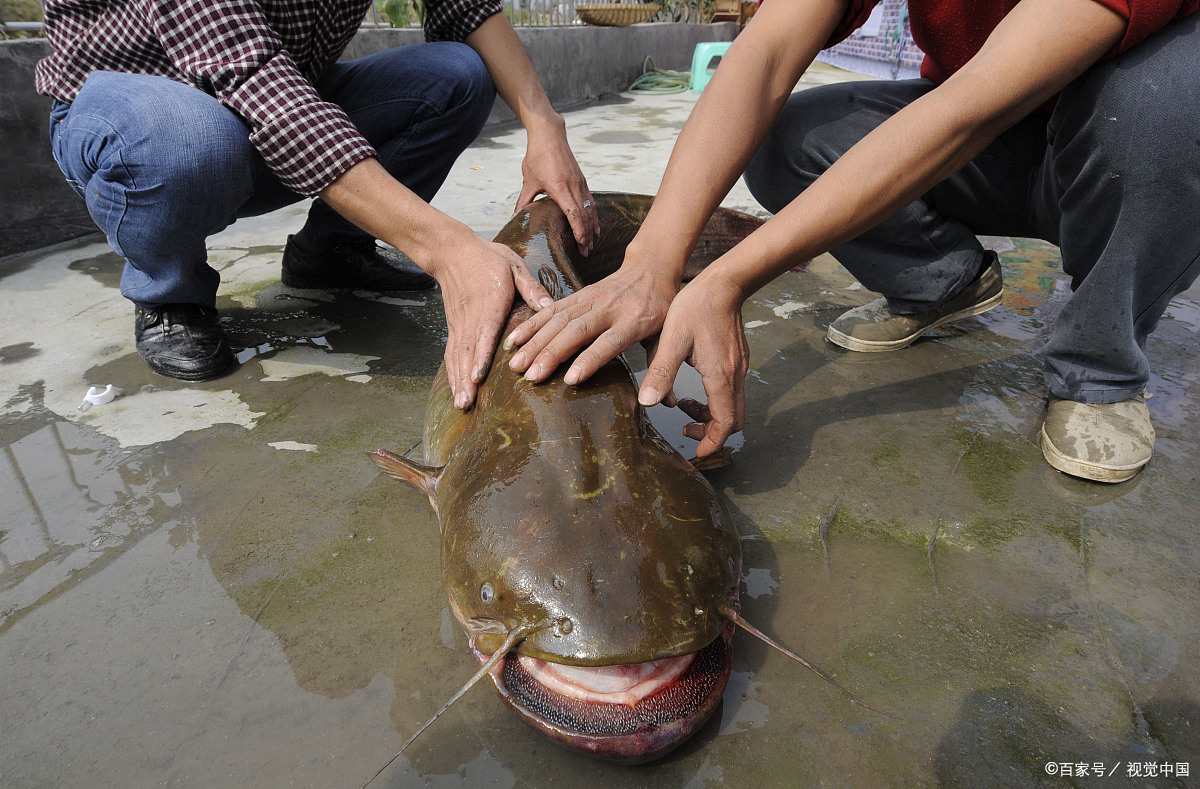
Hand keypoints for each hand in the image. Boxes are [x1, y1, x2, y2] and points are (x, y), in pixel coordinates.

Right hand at [429, 232, 553, 409]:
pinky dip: (452, 373)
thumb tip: (552, 306)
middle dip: (467, 379)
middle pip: (467, 352)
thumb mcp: (514, 266)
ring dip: (458, 381)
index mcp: (490, 302)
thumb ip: (532, 288)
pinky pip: (452, 353)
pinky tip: (456, 390)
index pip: (484, 332)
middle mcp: (472, 317)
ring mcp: (460, 324)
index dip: (481, 356)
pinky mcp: (454, 327)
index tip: (479, 376)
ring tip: (461, 404)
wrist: (453, 251)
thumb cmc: (488, 259)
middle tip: (468, 403)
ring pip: (457, 356)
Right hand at [504, 253, 678, 384]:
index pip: (608, 342)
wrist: (650, 269)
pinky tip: (514, 339)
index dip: (589, 360)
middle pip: (577, 331)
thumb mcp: (668, 335)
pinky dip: (531, 323)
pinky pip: (551, 308)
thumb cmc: (660, 309)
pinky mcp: (578, 294)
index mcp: (634, 321)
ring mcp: (591, 299)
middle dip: (551, 353)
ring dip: (535, 341)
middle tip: (531, 376)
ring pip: (559, 319)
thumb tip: (666, 402)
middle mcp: (609, 308)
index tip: (570, 379)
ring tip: (516, 364)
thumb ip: (663, 367)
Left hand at [516, 119, 599, 255]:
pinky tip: (595, 226)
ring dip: (592, 228)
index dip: (579, 229)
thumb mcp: (528, 180)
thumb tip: (516, 218)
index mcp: (559, 187)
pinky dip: (593, 216)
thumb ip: (524, 201)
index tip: (582, 243)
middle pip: (584, 215)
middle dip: (586, 235)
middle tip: (586, 252)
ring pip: (590, 209)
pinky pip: (591, 202)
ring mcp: (580, 183)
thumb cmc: (537, 156)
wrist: (550, 135)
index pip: (573, 213)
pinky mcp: (582, 180)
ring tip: (592, 244)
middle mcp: (573, 186)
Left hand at [637, 272, 747, 457]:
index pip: (725, 423)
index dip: (712, 443)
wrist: (723, 283)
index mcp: (720, 376)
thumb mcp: (672, 339)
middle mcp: (735, 376)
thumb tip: (648, 402)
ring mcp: (740, 368)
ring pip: (733, 407)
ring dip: (712, 416)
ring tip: (683, 408)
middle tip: (686, 430)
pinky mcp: (737, 361)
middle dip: (712, 433)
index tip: (695, 451)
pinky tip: (692, 388)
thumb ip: (661, 371)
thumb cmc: (696, 307)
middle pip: (734, 420)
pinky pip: (731, 392)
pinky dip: (714, 401)